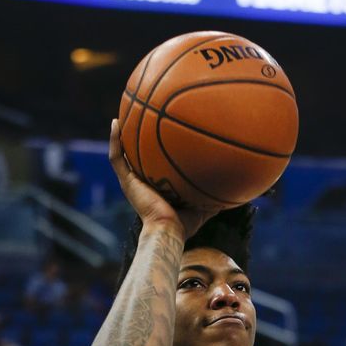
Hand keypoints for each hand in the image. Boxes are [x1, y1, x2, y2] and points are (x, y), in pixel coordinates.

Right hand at [108, 119, 215, 239]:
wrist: (168, 230)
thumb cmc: (183, 225)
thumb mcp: (201, 208)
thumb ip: (212, 198)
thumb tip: (231, 191)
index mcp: (153, 189)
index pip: (150, 167)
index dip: (152, 154)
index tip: (157, 137)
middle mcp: (140, 184)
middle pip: (134, 158)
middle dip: (134, 141)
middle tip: (138, 120)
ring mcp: (131, 182)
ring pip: (121, 154)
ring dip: (119, 136)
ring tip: (121, 115)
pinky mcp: (126, 182)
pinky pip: (116, 158)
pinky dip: (114, 140)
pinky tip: (115, 122)